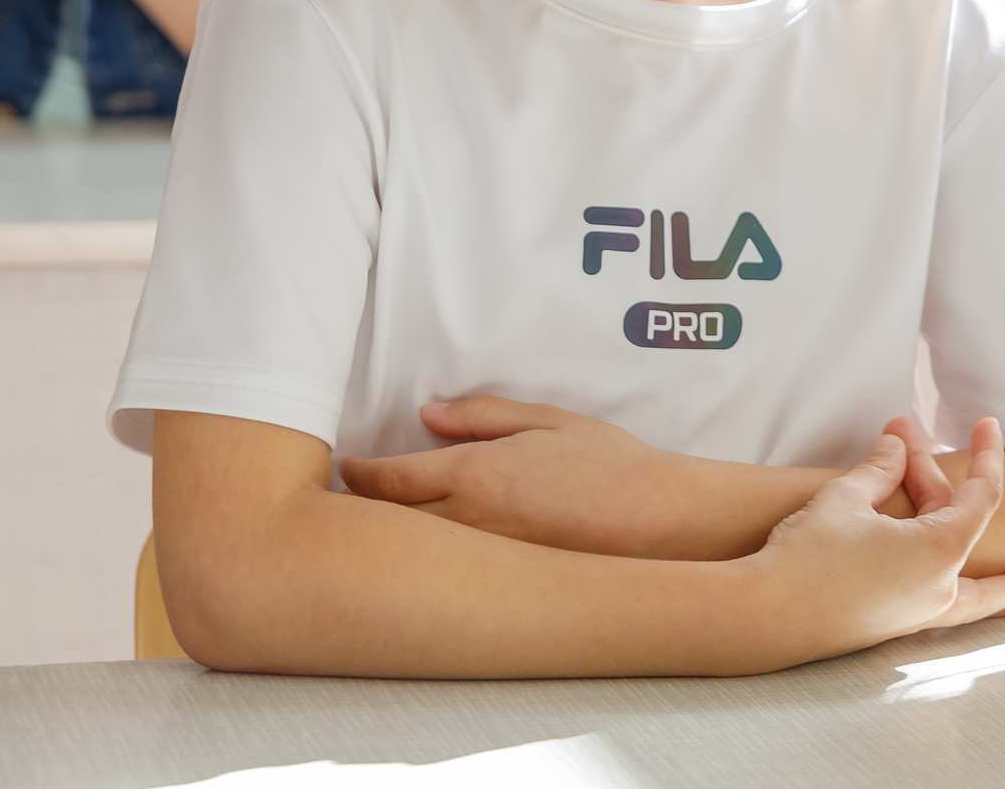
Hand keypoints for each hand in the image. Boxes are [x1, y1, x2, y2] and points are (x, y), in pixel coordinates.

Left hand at [338, 397, 681, 556]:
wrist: (661, 520)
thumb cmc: (612, 465)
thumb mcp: (549, 421)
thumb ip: (483, 416)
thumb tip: (428, 415)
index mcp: (477, 472)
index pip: (393, 478)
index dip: (361, 475)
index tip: (347, 469)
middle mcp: (471, 521)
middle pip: (389, 524)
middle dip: (360, 514)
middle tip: (343, 506)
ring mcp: (484, 561)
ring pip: (415, 556)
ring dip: (389, 544)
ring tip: (372, 535)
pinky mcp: (503, 590)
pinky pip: (450, 577)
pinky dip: (430, 567)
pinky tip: (428, 564)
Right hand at [758, 417, 1004, 654]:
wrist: (764, 617)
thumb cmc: (807, 553)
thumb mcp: (846, 497)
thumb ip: (880, 471)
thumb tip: (896, 450)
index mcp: (939, 552)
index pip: (980, 496)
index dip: (987, 455)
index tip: (987, 423)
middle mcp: (939, 589)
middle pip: (960, 526)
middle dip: (936, 479)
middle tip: (907, 437)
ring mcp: (917, 615)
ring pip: (971, 586)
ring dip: (1002, 577)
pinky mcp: (892, 628)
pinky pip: (947, 606)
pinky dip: (970, 595)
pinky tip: (973, 600)